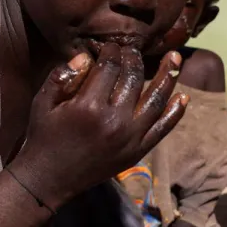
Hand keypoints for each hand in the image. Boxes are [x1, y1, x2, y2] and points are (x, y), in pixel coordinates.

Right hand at [11, 46, 188, 208]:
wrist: (48, 180)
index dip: (112, 51)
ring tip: (174, 57)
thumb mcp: (43, 102)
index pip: (110, 67)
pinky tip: (183, 96)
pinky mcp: (138, 151)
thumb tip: (87, 56)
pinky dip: (175, 112)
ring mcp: (130, 137)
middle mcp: (114, 120)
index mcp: (88, 106)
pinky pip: (163, 129)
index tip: (110, 46)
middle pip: (134, 78)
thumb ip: (62, 76)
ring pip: (156, 99)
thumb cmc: (43, 137)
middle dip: (134, 58)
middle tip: (132, 49)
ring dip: (167, 75)